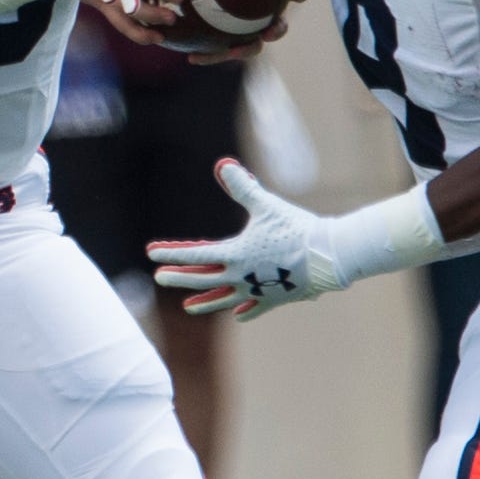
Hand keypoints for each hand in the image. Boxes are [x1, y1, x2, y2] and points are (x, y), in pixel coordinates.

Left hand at [148, 159, 346, 319]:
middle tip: (159, 278)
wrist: (328, 256)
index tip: (152, 253)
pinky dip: (244, 310)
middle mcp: (240, 277)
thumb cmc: (296, 227)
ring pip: (223, 300)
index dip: (172, 253)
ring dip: (204, 303)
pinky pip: (254, 307)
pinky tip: (237, 313)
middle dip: (179, 278)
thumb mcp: (266, 205)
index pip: (195, 255)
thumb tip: (223, 165)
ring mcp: (256, 291)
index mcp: (235, 254)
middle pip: (202, 280)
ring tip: (188, 307)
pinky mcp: (274, 299)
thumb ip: (243, 187)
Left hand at [183, 0, 309, 65]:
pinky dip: (210, 56)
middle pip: (279, 24)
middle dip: (278, 29)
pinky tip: (192, 58)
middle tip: (268, 31)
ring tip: (233, 51)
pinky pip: (219, 52)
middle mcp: (262, 12)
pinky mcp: (224, 42)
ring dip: (247, 50)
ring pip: (252, 45)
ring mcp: (244, 30)